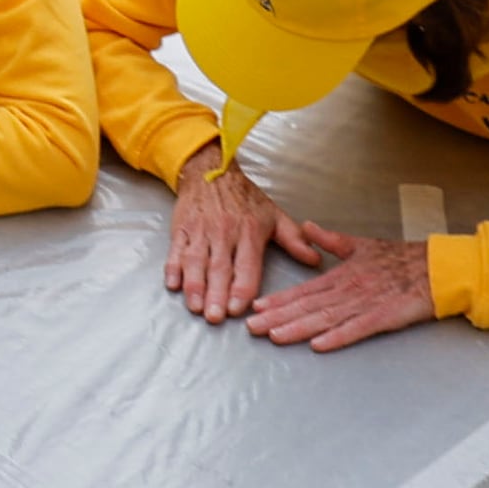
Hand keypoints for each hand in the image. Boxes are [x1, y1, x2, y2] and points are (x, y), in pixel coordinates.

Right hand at [165, 144, 361, 320]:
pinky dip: (172, 268)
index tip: (238, 309)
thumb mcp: (274, 215)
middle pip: (219, 268)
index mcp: (249, 232)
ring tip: (195, 307)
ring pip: (196, 262)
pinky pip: (175, 250)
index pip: (246, 265)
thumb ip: (295, 240)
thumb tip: (316, 260)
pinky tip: (173, 285)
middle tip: (215, 317)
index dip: (241, 288)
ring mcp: (200, 231)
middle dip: (216, 295)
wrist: (210, 170)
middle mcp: (224, 232)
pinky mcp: (181, 229)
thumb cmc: (244, 198)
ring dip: (194, 286)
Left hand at [243, 230, 436, 348]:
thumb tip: (307, 227)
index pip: (304, 290)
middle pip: (308, 306)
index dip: (279, 300)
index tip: (257, 308)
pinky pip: (357, 329)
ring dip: (299, 328)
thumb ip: (331, 240)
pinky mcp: (384, 317)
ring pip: (326, 318)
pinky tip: (319, 345)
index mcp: (341, 275)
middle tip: (253, 328)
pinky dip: (338, 337)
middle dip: (278, 317)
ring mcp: (365, 304)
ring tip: (275, 336)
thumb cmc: (399, 258)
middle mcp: (348, 289)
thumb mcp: (360, 244)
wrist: (434, 267)